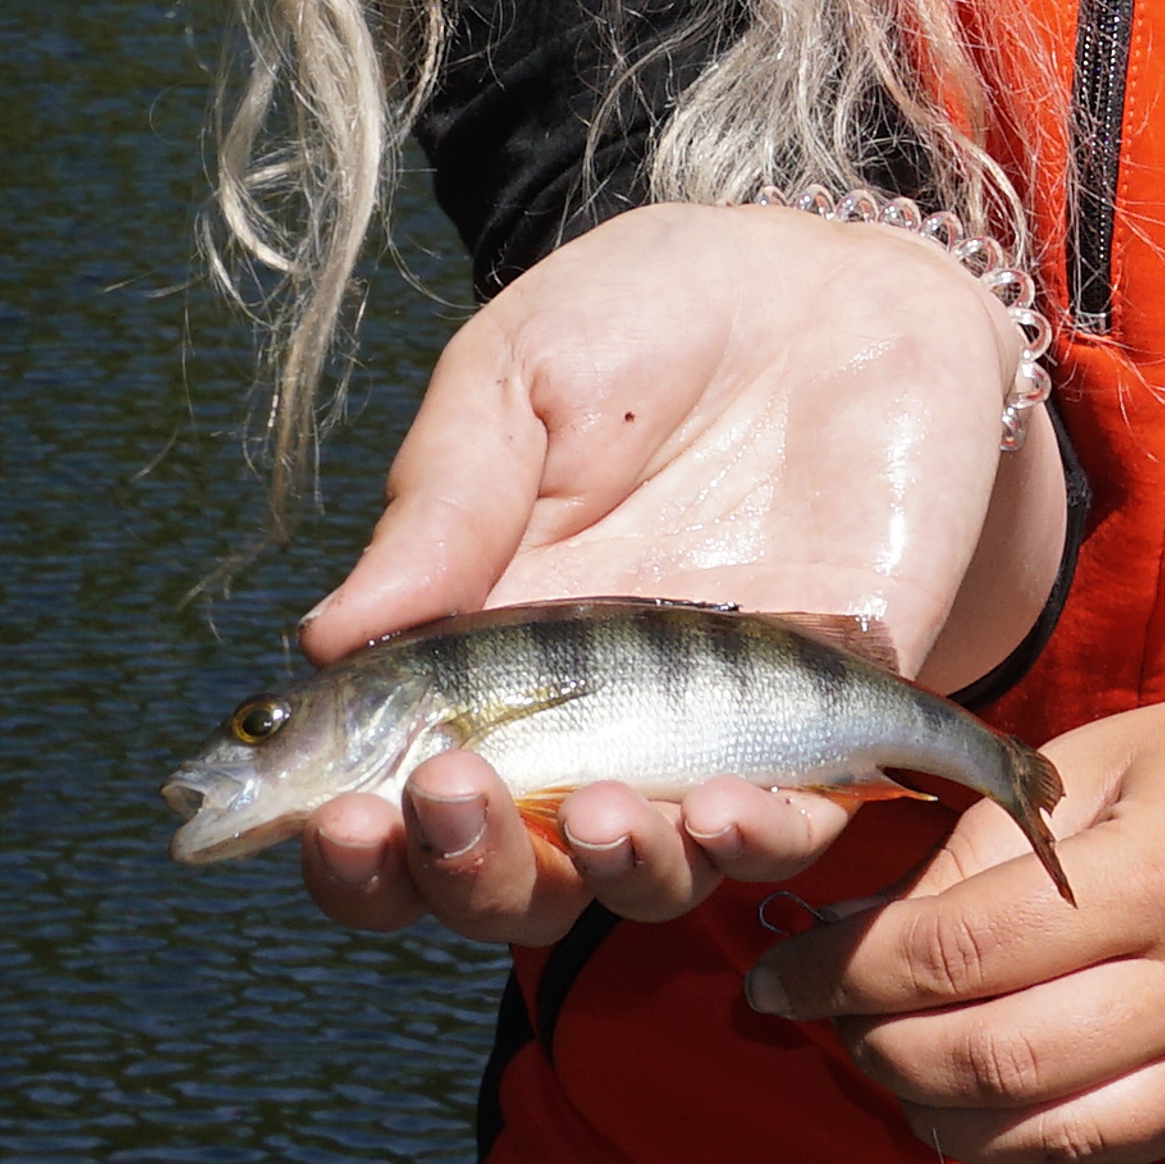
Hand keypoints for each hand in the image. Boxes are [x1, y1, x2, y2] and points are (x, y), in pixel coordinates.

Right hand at [290, 200, 1066, 956]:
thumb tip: (325, 645)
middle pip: (496, 876)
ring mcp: (700, 733)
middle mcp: (580, 722)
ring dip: (608, 872)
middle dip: (457, 874)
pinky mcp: (823, 721)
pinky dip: (753, 841)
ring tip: (600, 809)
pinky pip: (787, 828)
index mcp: (477, 649)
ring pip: (636, 878)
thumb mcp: (521, 375)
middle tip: (445, 798)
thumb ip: (440, 504)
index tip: (335, 821)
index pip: (391, 802)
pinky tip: (725, 804)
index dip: (353, 847)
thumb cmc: (654, 317)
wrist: (840, 284)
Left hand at [740, 661, 1164, 1163]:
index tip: (778, 969)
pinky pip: (1102, 1154)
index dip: (848, 971)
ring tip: (876, 1060)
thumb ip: (990, 844)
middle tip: (813, 1016)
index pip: (960, 953)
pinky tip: (960, 1102)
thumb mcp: (1106, 755)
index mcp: (1157, 872)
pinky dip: (1010, 1146)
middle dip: (872, 1048)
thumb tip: (871, 924)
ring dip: (930, 1112)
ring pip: (1038, 1139)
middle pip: (989, 1063)